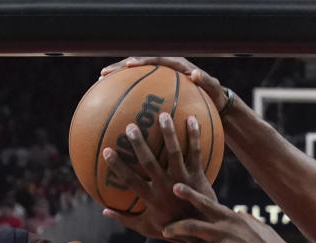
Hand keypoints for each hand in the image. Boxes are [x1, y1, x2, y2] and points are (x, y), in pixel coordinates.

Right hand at [100, 57, 229, 110]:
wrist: (215, 104)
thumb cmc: (215, 96)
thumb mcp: (214, 89)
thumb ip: (206, 81)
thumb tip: (196, 74)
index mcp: (175, 65)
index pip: (154, 60)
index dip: (140, 62)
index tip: (128, 66)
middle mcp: (164, 71)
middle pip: (137, 67)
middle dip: (119, 70)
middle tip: (103, 75)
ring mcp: (158, 83)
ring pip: (134, 80)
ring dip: (118, 82)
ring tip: (100, 85)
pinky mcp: (157, 94)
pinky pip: (140, 95)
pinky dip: (127, 98)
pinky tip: (113, 109)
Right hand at [102, 112, 214, 242]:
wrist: (203, 231)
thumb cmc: (171, 229)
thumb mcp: (146, 228)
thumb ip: (125, 219)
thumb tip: (103, 210)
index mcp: (151, 199)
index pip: (131, 181)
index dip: (118, 166)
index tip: (106, 150)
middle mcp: (166, 187)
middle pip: (150, 163)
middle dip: (140, 145)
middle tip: (130, 126)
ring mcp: (184, 180)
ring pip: (175, 153)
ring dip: (169, 134)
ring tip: (163, 115)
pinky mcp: (199, 176)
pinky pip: (197, 153)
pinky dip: (195, 136)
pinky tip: (193, 118)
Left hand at [163, 184, 293, 242]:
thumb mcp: (260, 227)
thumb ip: (243, 220)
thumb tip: (235, 213)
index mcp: (234, 220)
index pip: (207, 204)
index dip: (189, 194)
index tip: (175, 188)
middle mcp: (227, 231)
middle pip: (191, 226)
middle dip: (174, 228)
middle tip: (164, 232)